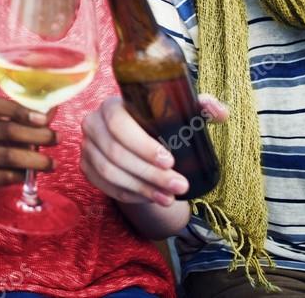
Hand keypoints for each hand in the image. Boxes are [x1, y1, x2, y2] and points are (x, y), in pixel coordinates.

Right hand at [0, 95, 57, 196]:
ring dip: (35, 159)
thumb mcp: (13, 121)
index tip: (44, 119)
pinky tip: (34, 174)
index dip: (18, 110)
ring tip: (52, 162)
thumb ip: (31, 114)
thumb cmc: (2, 137)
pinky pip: (4, 176)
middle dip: (37, 135)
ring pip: (8, 156)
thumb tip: (52, 108)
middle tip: (57, 138)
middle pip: (6, 130)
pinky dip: (23, 175)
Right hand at [80, 93, 227, 206]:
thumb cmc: (160, 123)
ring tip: (169, 197)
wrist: (137, 140)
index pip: (119, 124)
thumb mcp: (182, 113)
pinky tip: (151, 199)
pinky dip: (129, 195)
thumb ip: (204, 108)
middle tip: (179, 186)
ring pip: (109, 172)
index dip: (142, 145)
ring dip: (141, 188)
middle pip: (115, 153)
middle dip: (150, 174)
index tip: (170, 161)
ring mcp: (87, 146)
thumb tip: (218, 111)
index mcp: (112, 105)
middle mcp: (93, 123)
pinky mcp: (86, 167)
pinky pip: (105, 186)